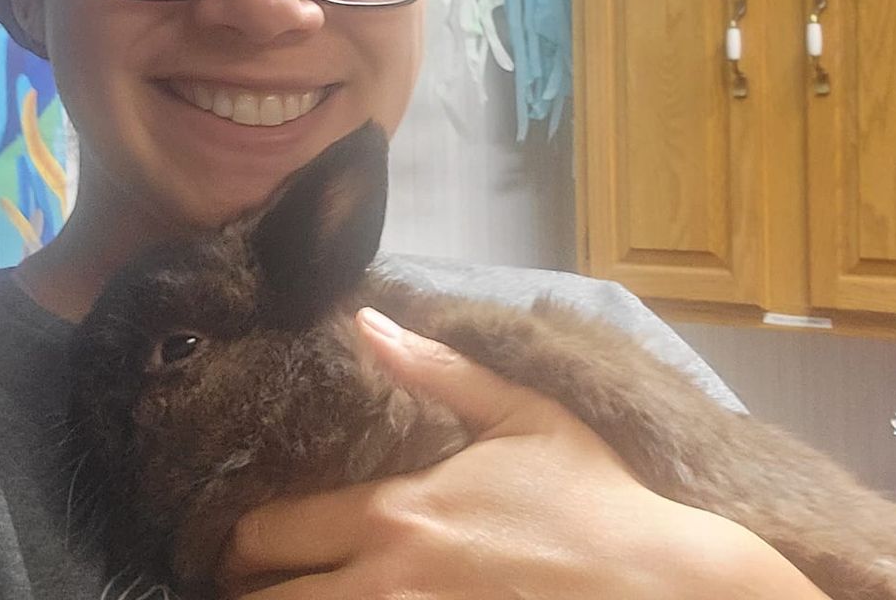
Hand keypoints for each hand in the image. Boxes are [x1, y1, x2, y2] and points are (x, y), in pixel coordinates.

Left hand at [217, 308, 831, 599]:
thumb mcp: (525, 415)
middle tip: (248, 586)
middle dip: (246, 594)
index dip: (236, 546)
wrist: (660, 585)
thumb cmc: (596, 501)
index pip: (266, 537)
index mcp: (396, 516)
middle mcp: (386, 583)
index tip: (234, 546)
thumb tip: (366, 322)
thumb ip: (435, 370)